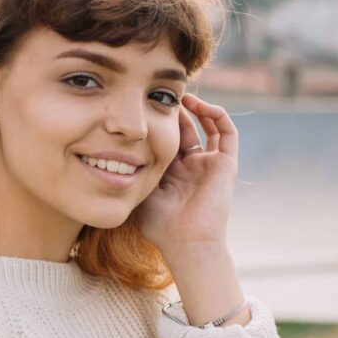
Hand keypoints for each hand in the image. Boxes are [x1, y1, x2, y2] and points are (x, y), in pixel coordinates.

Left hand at [132, 92, 238, 263]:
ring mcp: (210, 165)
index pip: (167, 140)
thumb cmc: (160, 225)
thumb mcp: (139, 192)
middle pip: (188, 130)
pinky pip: (227, 133)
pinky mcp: (226, 165)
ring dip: (199, 109)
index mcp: (173, 174)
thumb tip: (109, 154)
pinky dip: (217, 115)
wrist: (186, 242)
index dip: (160, 123)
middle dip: (177, 112)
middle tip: (164, 94)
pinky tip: (201, 106)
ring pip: (210, 127)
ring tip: (184, 96)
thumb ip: (131, 173)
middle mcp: (193, 167)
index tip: (146, 106)